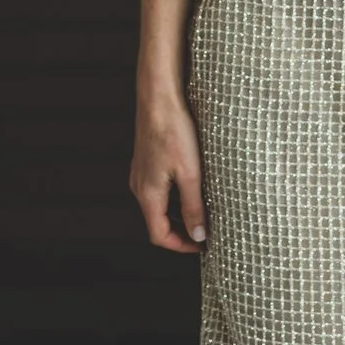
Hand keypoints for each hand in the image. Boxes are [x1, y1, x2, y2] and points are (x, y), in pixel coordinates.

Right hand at [130, 94, 207, 253]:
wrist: (158, 98)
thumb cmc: (173, 132)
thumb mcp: (190, 173)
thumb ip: (193, 206)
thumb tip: (198, 235)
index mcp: (148, 195)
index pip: (159, 235)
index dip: (180, 246)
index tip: (201, 247)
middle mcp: (139, 187)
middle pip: (157, 222)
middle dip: (181, 232)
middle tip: (205, 232)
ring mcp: (141, 173)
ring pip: (158, 205)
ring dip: (178, 214)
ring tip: (202, 212)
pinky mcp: (146, 160)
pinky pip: (158, 189)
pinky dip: (174, 197)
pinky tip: (192, 187)